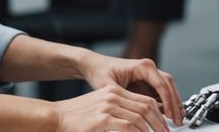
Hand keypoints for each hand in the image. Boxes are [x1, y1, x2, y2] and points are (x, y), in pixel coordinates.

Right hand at [52, 84, 167, 131]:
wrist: (54, 117)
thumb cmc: (75, 117)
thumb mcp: (100, 108)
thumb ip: (118, 113)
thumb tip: (136, 124)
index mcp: (114, 91)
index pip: (144, 99)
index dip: (159, 112)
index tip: (165, 124)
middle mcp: (113, 96)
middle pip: (147, 106)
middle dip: (161, 122)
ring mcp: (108, 107)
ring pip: (140, 117)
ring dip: (153, 129)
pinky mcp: (102, 120)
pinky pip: (128, 127)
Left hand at [80, 54, 183, 125]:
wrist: (94, 65)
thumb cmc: (100, 72)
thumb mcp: (109, 87)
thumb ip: (124, 99)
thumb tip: (134, 115)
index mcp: (143, 66)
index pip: (162, 84)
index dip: (168, 101)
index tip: (171, 115)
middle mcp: (149, 68)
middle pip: (169, 86)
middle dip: (175, 103)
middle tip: (179, 120)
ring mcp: (149, 75)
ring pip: (168, 89)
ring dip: (174, 104)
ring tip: (178, 120)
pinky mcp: (147, 82)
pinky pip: (160, 93)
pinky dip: (166, 104)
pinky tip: (169, 116)